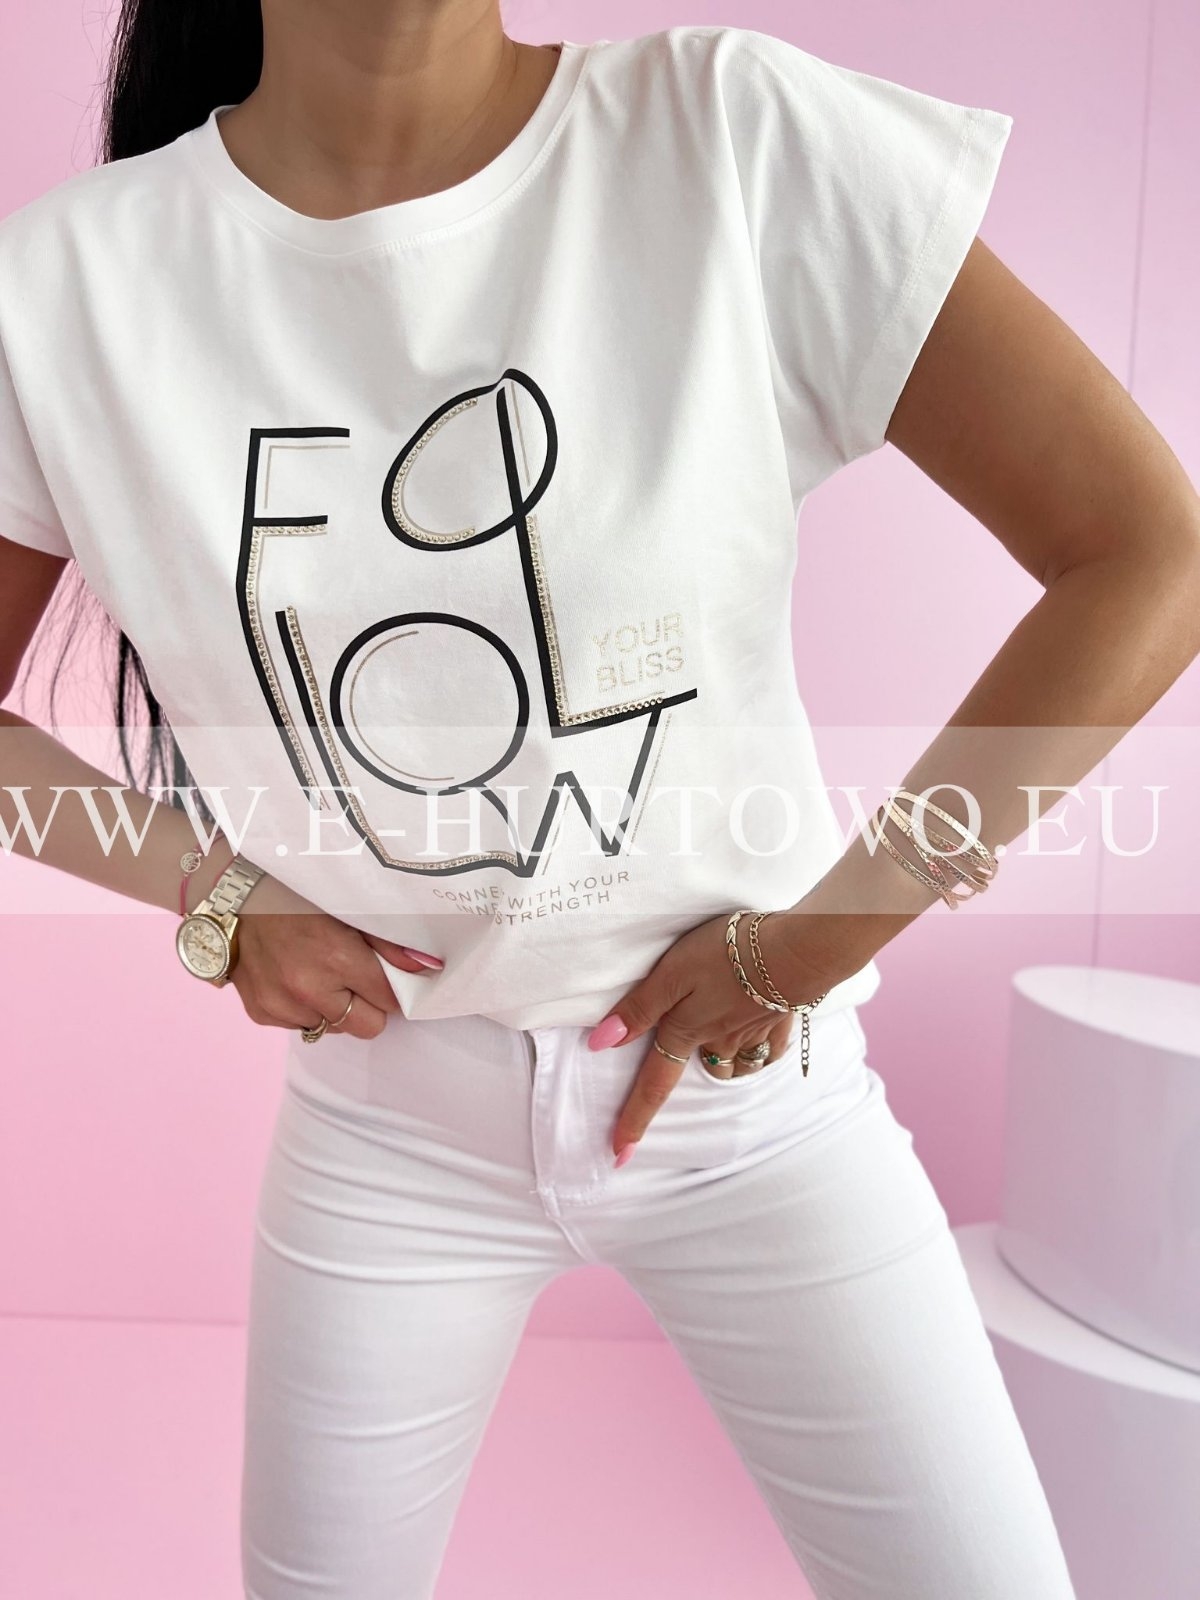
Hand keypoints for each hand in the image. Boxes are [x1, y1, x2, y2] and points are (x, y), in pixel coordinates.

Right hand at [227, 874, 443, 1039]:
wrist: (235, 894)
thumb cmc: (298, 894)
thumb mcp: (350, 907)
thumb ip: (391, 942)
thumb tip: (429, 969)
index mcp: (337, 959)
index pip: (390, 1001)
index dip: (392, 987)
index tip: (385, 973)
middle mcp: (308, 990)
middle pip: (366, 1027)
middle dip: (368, 1006)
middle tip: (356, 978)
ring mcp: (281, 1005)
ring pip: (333, 1029)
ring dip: (333, 1007)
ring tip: (319, 971)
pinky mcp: (261, 1012)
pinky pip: (299, 1025)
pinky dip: (303, 1008)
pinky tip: (294, 976)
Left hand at [590, 909, 844, 1164]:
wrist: (796, 952)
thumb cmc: (727, 956)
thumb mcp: (672, 973)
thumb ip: (640, 1007)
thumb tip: (600, 1044)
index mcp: (687, 1031)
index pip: (654, 1085)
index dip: (635, 1120)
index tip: (619, 1156)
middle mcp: (720, 1041)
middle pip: (703, 1072)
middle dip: (691, 1076)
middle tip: (681, 1064)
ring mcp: (754, 1034)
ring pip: (737, 1063)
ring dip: (727, 1060)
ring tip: (721, 1040)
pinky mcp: (781, 1020)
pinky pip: (768, 1049)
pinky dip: (761, 1048)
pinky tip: (760, 1029)